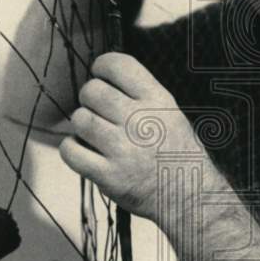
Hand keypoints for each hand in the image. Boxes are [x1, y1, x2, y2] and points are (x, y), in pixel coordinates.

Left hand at [58, 52, 201, 221]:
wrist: (189, 195)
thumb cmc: (177, 152)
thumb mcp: (170, 113)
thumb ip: (140, 94)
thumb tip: (101, 80)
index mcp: (157, 100)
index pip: (117, 64)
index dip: (102, 67)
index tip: (102, 77)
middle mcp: (140, 121)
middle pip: (91, 91)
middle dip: (89, 99)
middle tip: (98, 112)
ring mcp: (123, 149)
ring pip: (79, 119)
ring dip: (82, 125)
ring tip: (94, 134)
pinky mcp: (108, 176)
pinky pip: (70, 151)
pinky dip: (71, 149)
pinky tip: (84, 151)